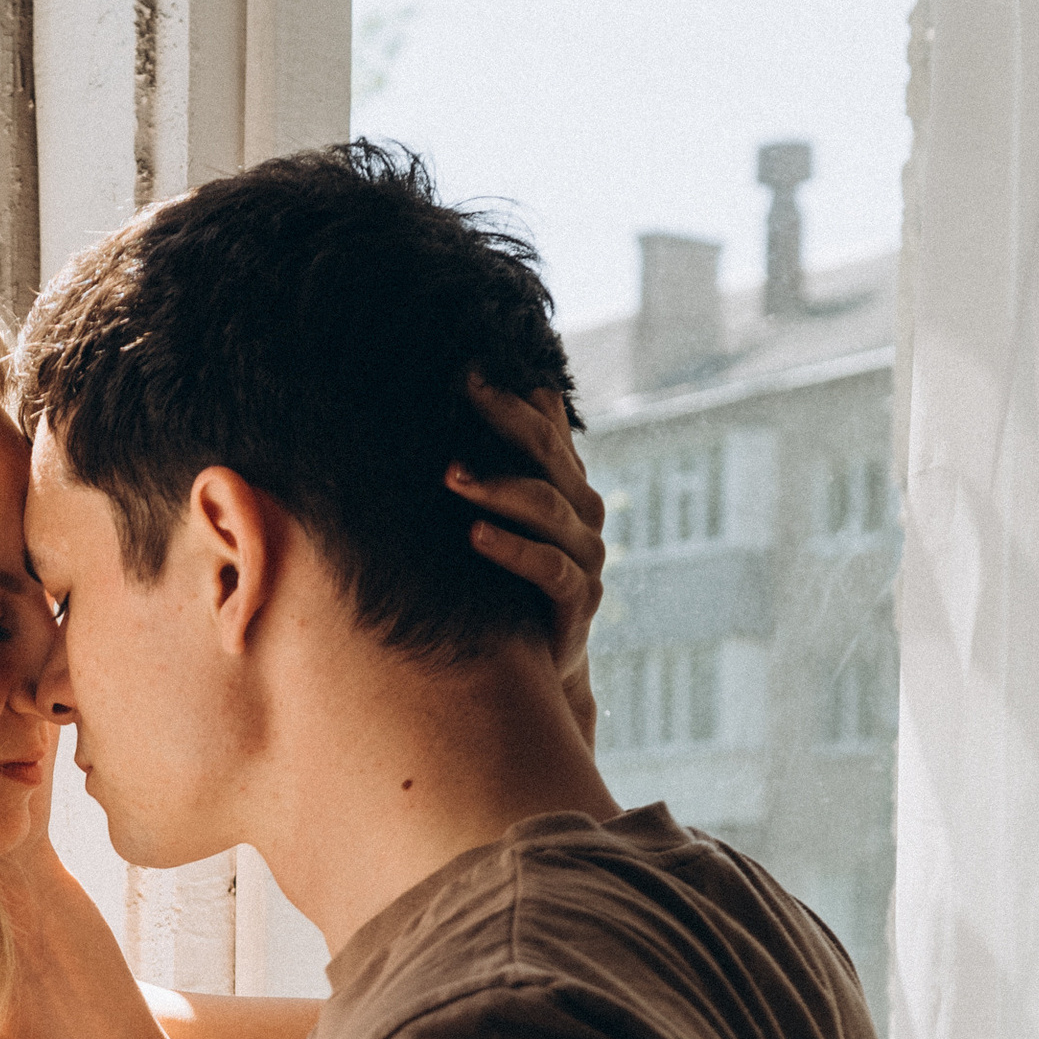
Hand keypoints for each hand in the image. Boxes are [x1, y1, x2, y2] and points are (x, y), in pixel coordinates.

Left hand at [449, 379, 606, 740]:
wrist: (542, 666)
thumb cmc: (520, 586)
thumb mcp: (521, 521)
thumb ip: (530, 463)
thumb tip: (536, 391)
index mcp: (569, 489)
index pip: (542, 432)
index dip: (508, 401)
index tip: (464, 372)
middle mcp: (583, 518)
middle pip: (549, 458)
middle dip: (504, 425)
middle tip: (460, 399)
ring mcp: (585, 560)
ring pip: (550, 510)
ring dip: (499, 489)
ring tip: (452, 475)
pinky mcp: (577, 605)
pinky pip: (549, 570)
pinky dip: (514, 549)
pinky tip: (476, 535)